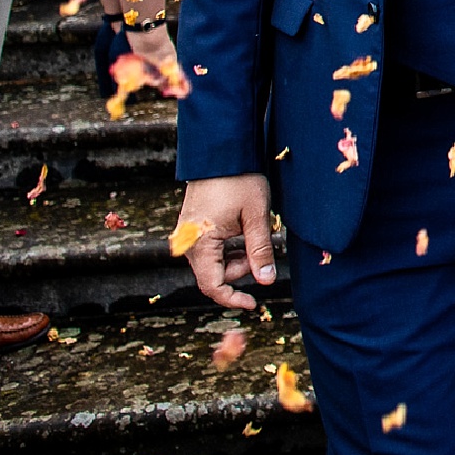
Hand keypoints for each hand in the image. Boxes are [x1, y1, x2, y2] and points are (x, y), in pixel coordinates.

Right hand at [177, 174, 276, 310]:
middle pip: (214, 274)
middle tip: (262, 247)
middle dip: (240, 269)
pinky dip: (228, 247)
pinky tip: (242, 230)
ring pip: (214, 261)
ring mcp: (187, 234)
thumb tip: (267, 281)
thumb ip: (260, 251)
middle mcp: (188, 243)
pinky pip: (210, 248)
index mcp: (200, 244)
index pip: (212, 286)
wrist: (221, 151)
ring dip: (236, 257)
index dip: (233, 299)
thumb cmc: (239, 180)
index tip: (254, 303)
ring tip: (254, 232)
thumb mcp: (255, 217)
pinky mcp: (192, 226)